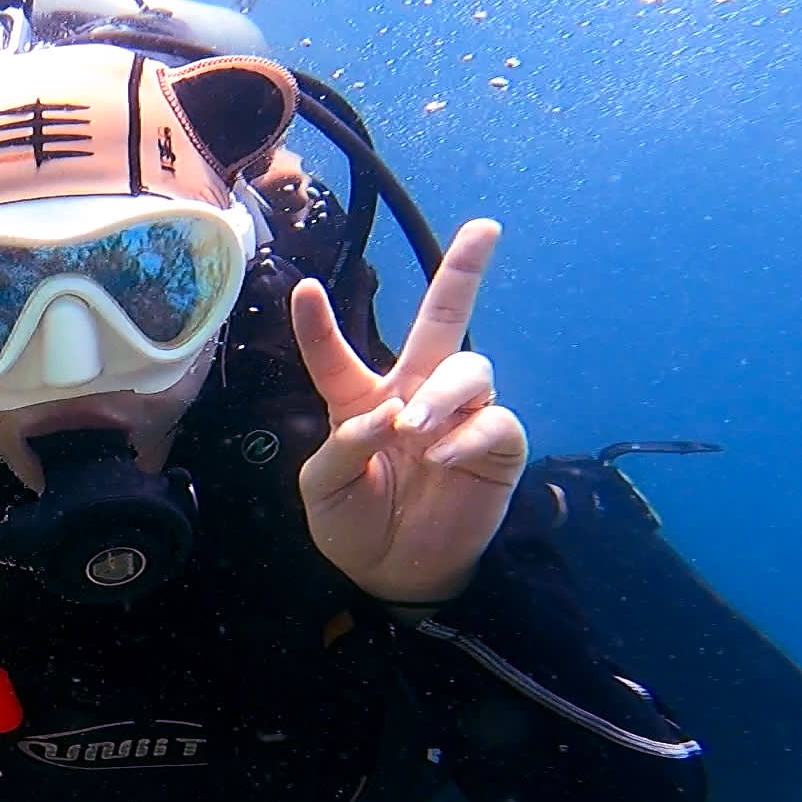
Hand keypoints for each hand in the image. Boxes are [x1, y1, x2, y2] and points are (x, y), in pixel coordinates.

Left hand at [290, 219, 526, 606]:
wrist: (394, 573)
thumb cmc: (354, 523)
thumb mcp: (324, 488)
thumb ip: (343, 446)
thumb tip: (387, 414)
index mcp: (361, 399)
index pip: (337, 355)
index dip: (319, 325)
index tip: (305, 290)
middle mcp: (415, 393)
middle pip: (444, 320)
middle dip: (466, 270)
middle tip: (485, 228)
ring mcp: (460, 415)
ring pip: (469, 368)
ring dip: (442, 393)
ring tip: (415, 427)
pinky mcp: (496, 445)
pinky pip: (494, 420)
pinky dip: (466, 435)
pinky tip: (441, 458)